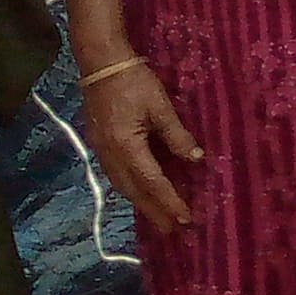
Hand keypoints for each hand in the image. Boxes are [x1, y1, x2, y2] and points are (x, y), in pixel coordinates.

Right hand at [82, 59, 205, 234]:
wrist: (100, 63)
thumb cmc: (134, 81)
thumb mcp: (161, 106)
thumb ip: (177, 135)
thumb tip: (196, 160)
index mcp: (126, 145)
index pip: (152, 181)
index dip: (170, 201)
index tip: (186, 218)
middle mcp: (110, 153)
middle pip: (134, 191)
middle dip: (154, 212)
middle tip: (173, 231)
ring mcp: (101, 149)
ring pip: (122, 185)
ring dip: (140, 203)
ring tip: (158, 218)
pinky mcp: (99, 143)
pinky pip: (115, 174)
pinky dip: (130, 189)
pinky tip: (140, 193)